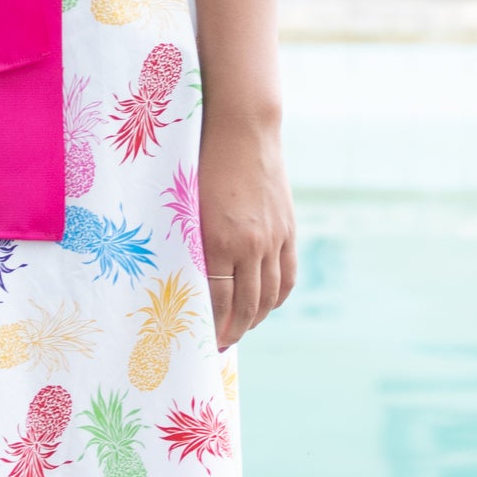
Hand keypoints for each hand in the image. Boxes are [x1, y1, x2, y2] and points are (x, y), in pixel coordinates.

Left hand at [198, 119, 297, 352]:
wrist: (243, 130)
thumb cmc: (203, 162)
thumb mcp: (189, 206)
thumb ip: (193, 244)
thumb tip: (190, 280)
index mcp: (219, 242)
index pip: (219, 302)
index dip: (213, 328)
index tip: (204, 344)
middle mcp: (251, 245)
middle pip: (247, 305)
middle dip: (234, 332)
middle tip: (221, 346)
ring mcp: (273, 238)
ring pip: (270, 295)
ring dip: (256, 319)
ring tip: (242, 330)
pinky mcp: (287, 229)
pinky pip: (287, 275)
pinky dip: (277, 297)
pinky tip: (266, 305)